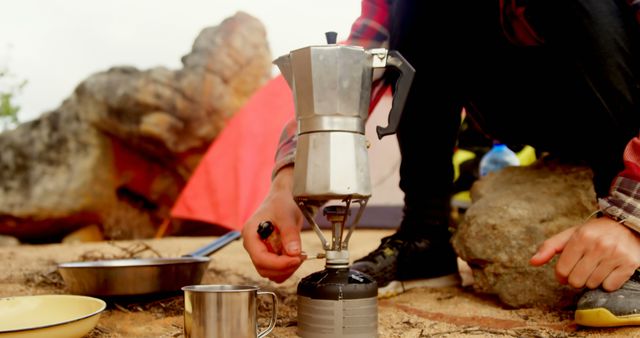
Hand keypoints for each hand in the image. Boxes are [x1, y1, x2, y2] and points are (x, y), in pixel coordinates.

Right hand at [241, 166, 304, 282]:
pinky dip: (287, 267)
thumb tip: (294, 253)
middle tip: (300, 257)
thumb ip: (290, 234)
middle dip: (284, 267)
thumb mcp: (286, 215)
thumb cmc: (280, 203)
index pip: (260, 258)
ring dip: (286, 269)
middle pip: (264, 268)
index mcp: (250, 234)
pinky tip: (296, 256)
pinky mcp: (268, 254)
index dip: (279, 263)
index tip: (296, 259)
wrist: (281, 199)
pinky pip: (276, 269)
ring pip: (270, 272)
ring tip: (299, 255)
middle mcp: (252, 245)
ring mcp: (259, 251)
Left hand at [530, 216, 639, 290]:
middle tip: (581, 270)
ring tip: (595, 268)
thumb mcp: (570, 235)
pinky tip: (608, 271)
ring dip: (591, 281)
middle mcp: (598, 245)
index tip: (565, 272)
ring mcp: (615, 255)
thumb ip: (549, 247)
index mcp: (581, 237)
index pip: (562, 270)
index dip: (561, 275)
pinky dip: (607, 283)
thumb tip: (532, 262)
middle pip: (576, 280)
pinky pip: (610, 287)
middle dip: (575, 279)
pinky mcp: (629, 264)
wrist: (626, 225)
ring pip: (592, 285)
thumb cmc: (593, 233)